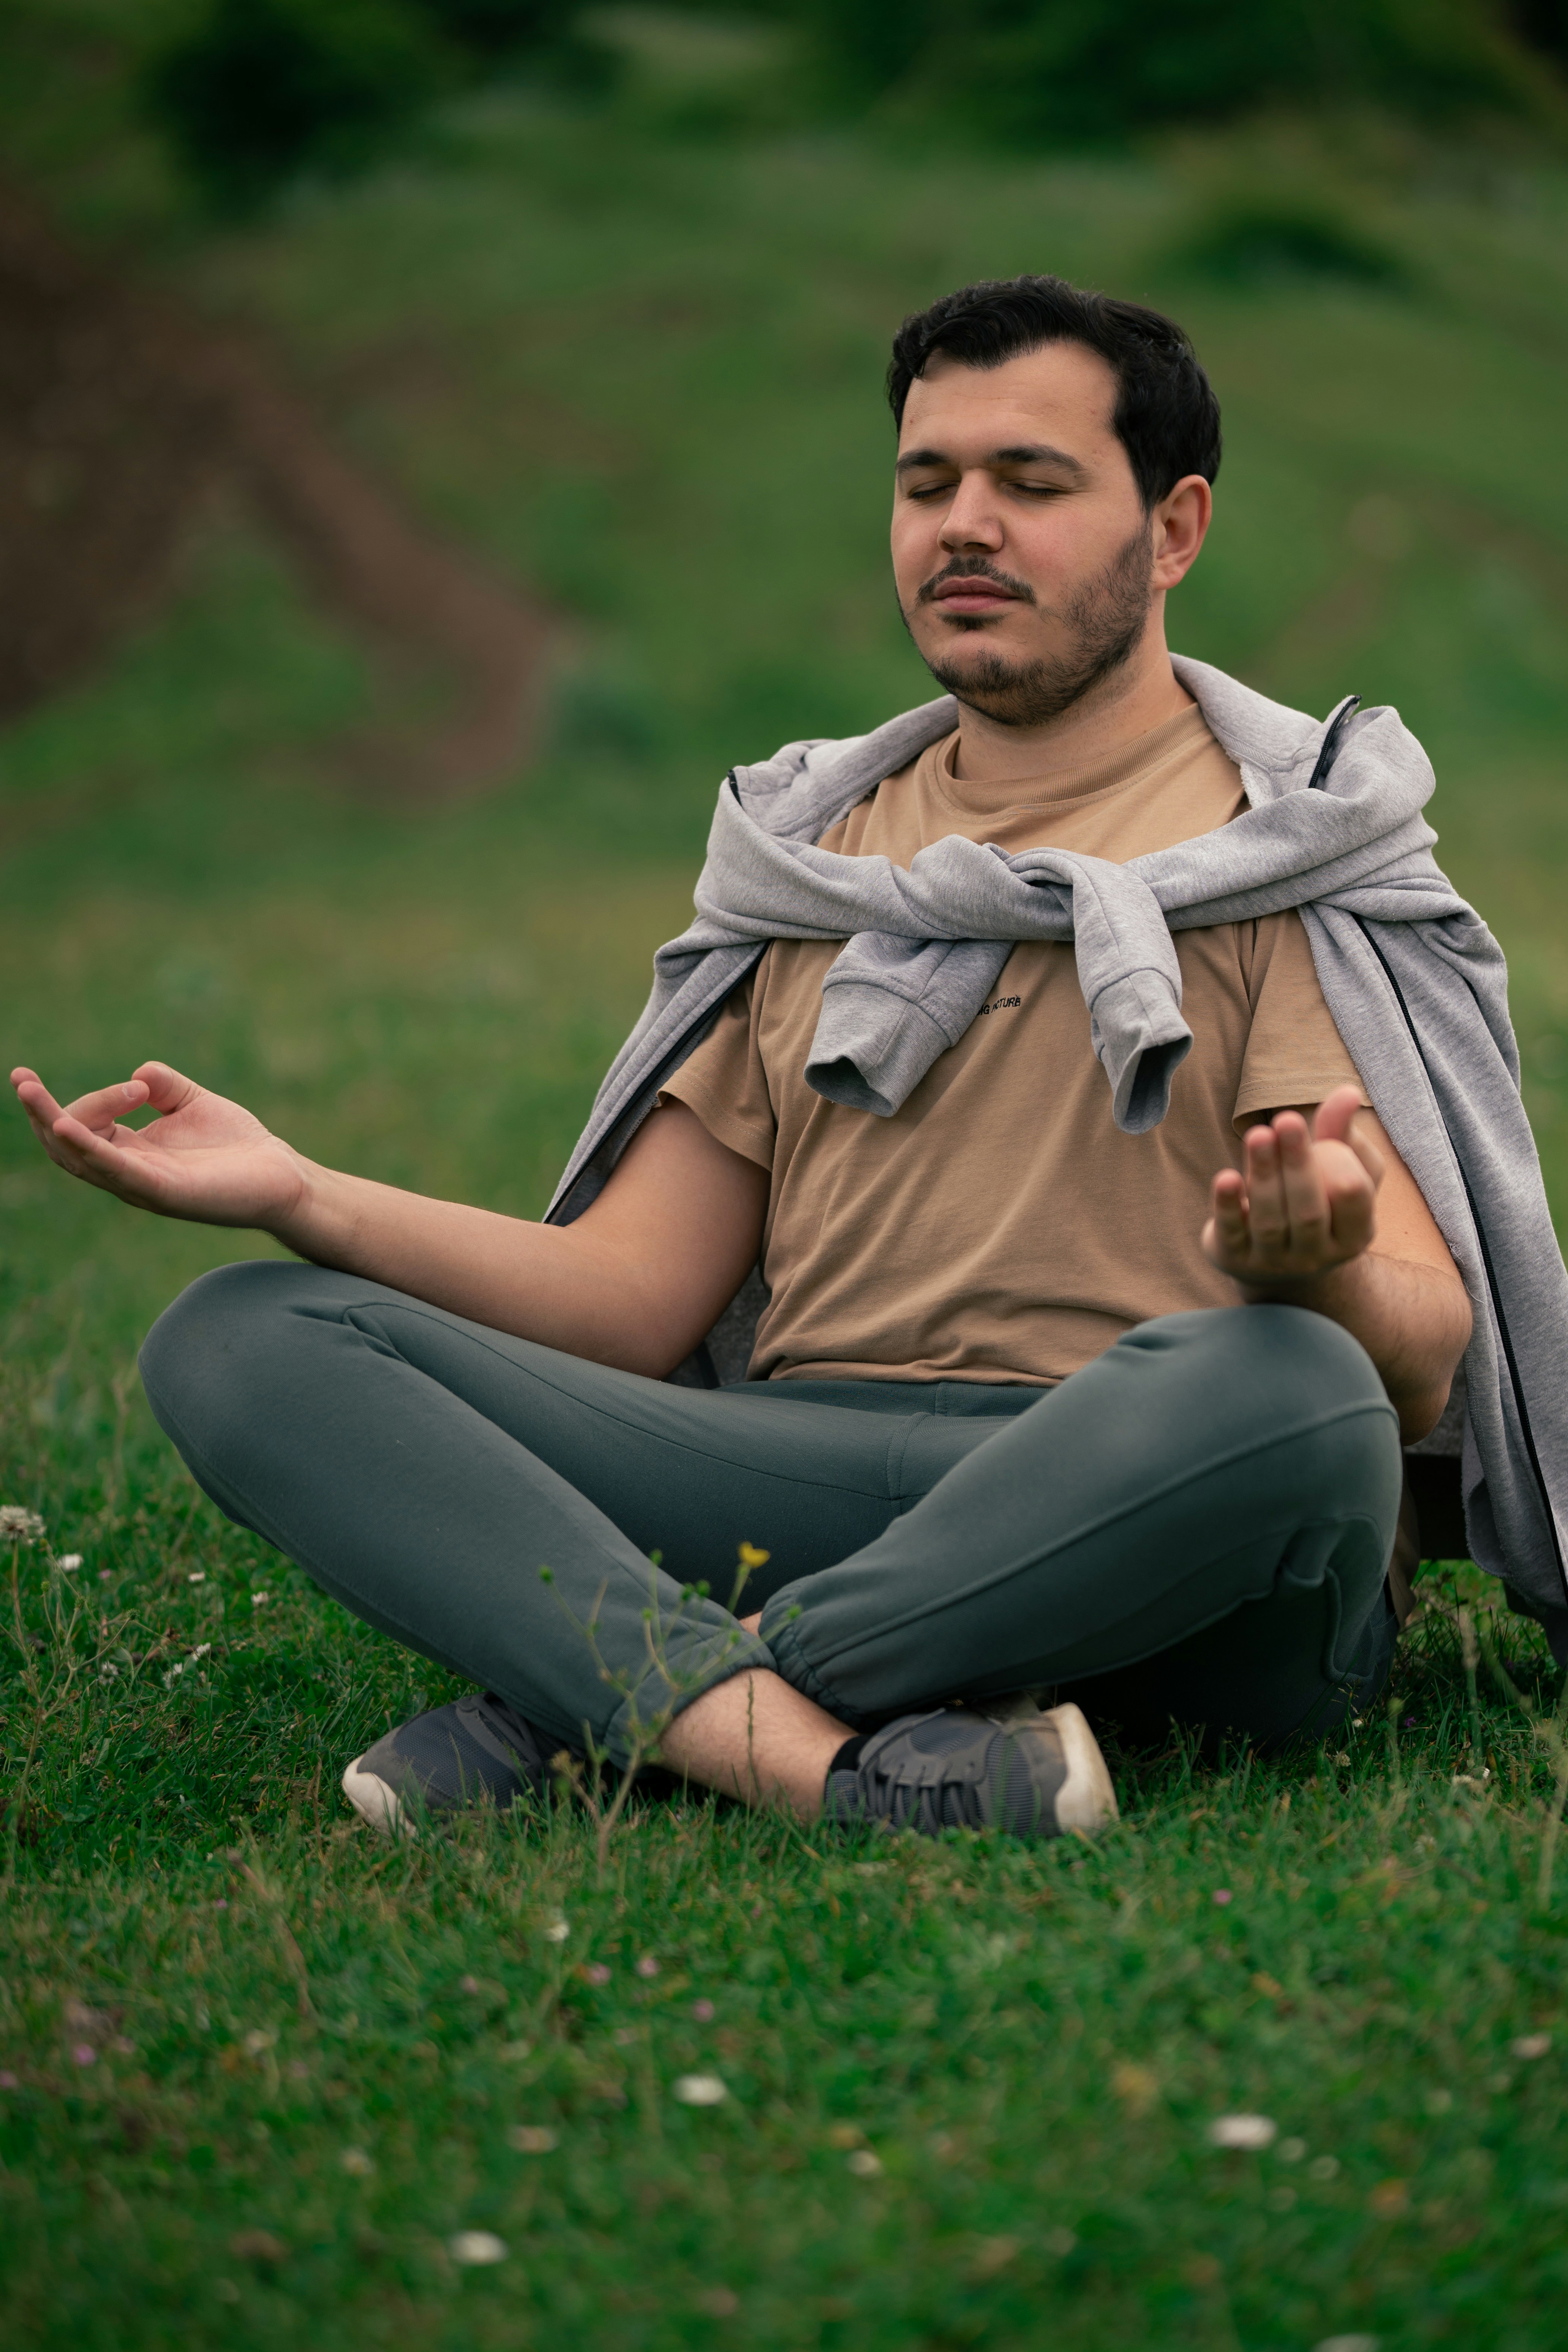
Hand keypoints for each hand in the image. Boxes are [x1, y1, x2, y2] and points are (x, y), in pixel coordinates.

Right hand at [10, 1061, 307, 1230]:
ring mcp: (142, 1185)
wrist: (283, 1175)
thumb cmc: (237, 1145)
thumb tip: (138, 1074)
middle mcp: (128, 1172)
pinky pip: (116, 1171)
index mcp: (130, 1152)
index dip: (95, 1100)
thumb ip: (163, 1085)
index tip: (137, 1086)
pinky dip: (90, 1148)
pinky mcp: (164, 1192)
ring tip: (30, 1094)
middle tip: (20, 1079)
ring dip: (52, 1125)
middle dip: (40, 1113)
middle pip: (66, 1146)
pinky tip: (68, 1127)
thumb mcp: (192, 1103)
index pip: (85, 1125)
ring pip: (81, 1158)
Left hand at [1201, 1085, 1383, 1291]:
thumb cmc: (1317, 1203)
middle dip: (1297, 1163)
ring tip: (1258, 1134)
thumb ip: (1340, 1133)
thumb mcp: (1337, 1172)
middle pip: (1309, 1211)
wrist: (1279, 1267)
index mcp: (1354, 1234)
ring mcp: (1275, 1262)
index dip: (1342, 1162)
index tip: (1324, 1137)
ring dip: (1263, 1174)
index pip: (1353, 1197)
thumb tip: (1347, 1092)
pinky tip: (1225, 1178)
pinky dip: (1227, 1205)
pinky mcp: (1235, 1258)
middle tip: (1285, 1119)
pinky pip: (1231, 1232)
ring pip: (1270, 1220)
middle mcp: (1317, 1255)